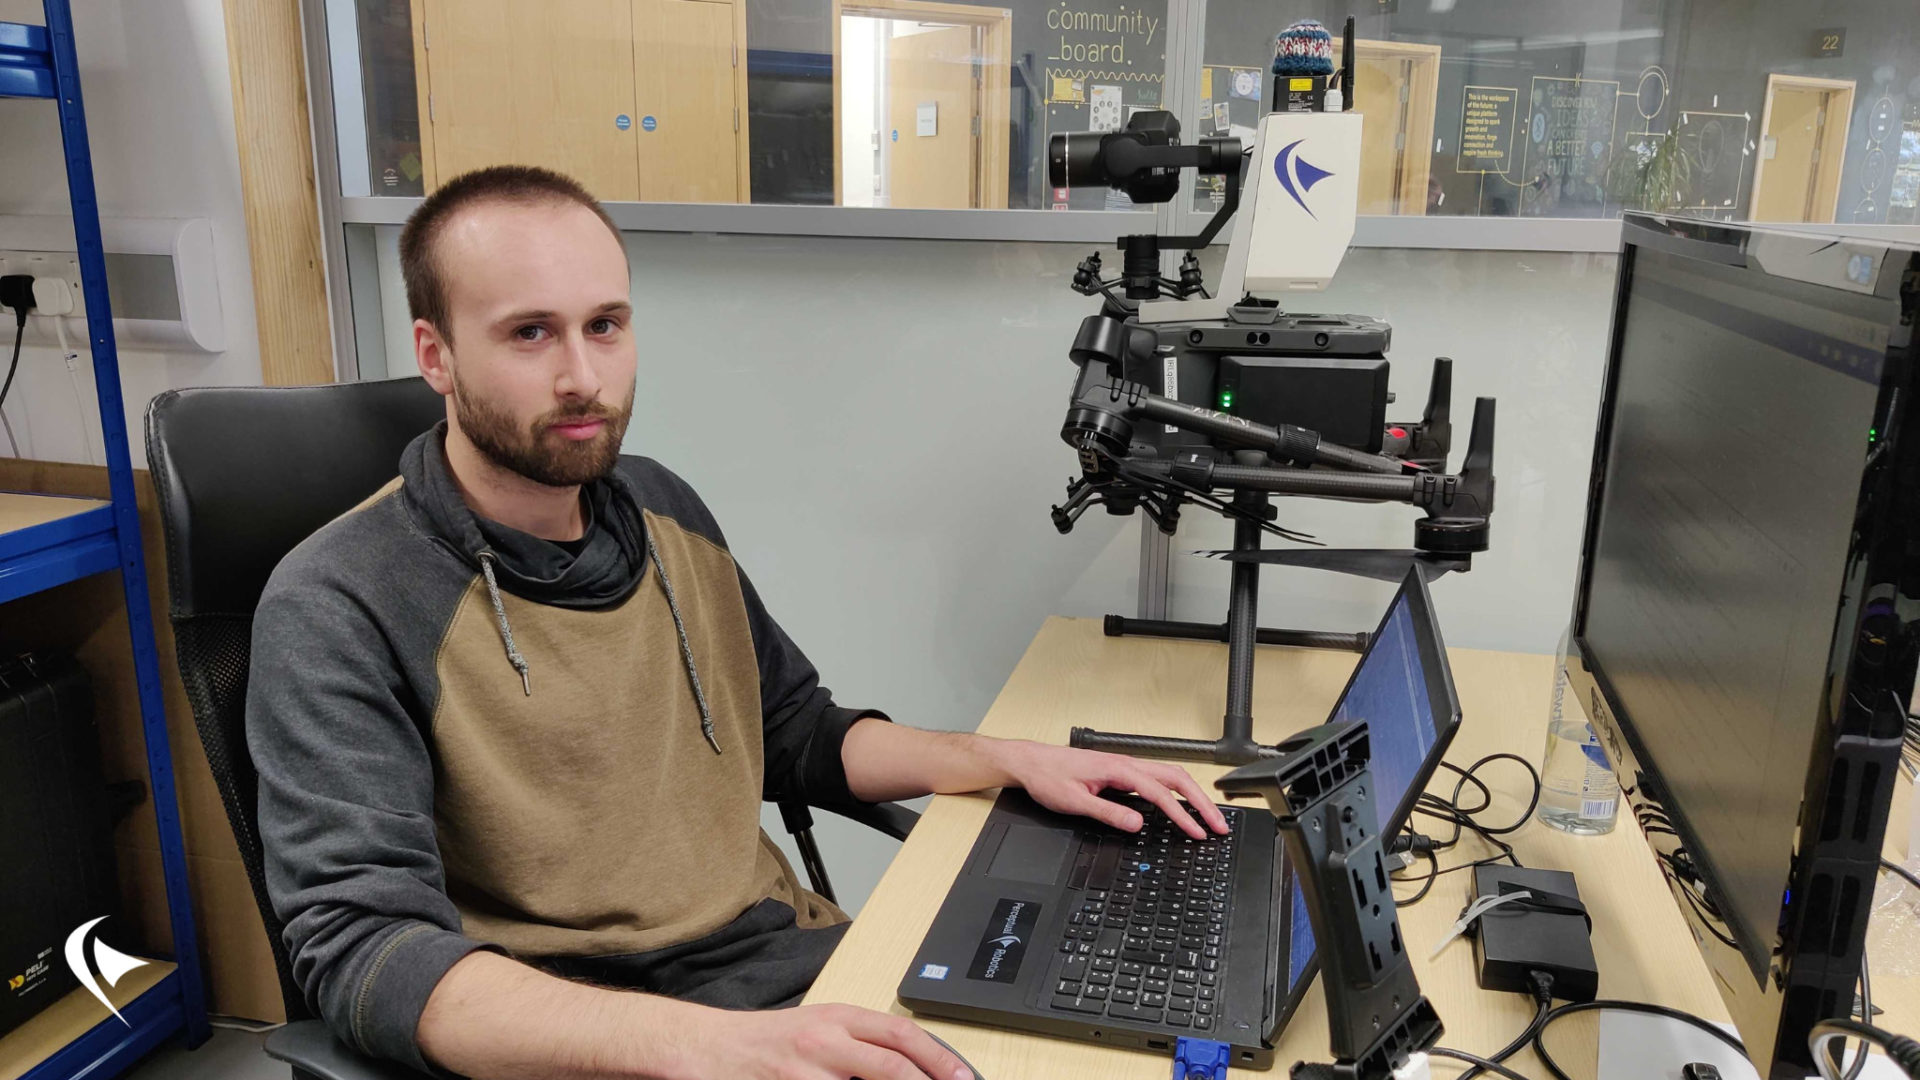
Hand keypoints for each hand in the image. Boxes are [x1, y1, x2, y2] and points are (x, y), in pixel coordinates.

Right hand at [697, 1003, 973, 1079]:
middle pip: (891, 1064)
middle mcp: (825, 1042)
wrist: (710, 1047)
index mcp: (839, 1019)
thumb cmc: (769, 1041)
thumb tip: (911, 1067)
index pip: (900, 1035)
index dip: (938, 1057)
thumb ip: (860, 1045)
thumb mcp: (820, 1029)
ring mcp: (806, 1073)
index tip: (962, 1076)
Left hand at [987, 740, 1229, 838]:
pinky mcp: (1122, 772)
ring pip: (1171, 776)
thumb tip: (1138, 824)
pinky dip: (1177, 792)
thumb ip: (1107, 813)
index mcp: (1119, 769)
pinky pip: (1158, 779)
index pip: (1160, 793)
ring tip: (1209, 818)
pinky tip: (1182, 806)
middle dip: (1201, 802)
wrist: (1031, 762)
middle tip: (1219, 825)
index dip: (1181, 815)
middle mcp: (1127, 764)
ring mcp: (1126, 766)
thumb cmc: (1048, 777)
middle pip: (1177, 779)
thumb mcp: (1074, 801)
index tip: (1197, 833)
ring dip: (1192, 796)